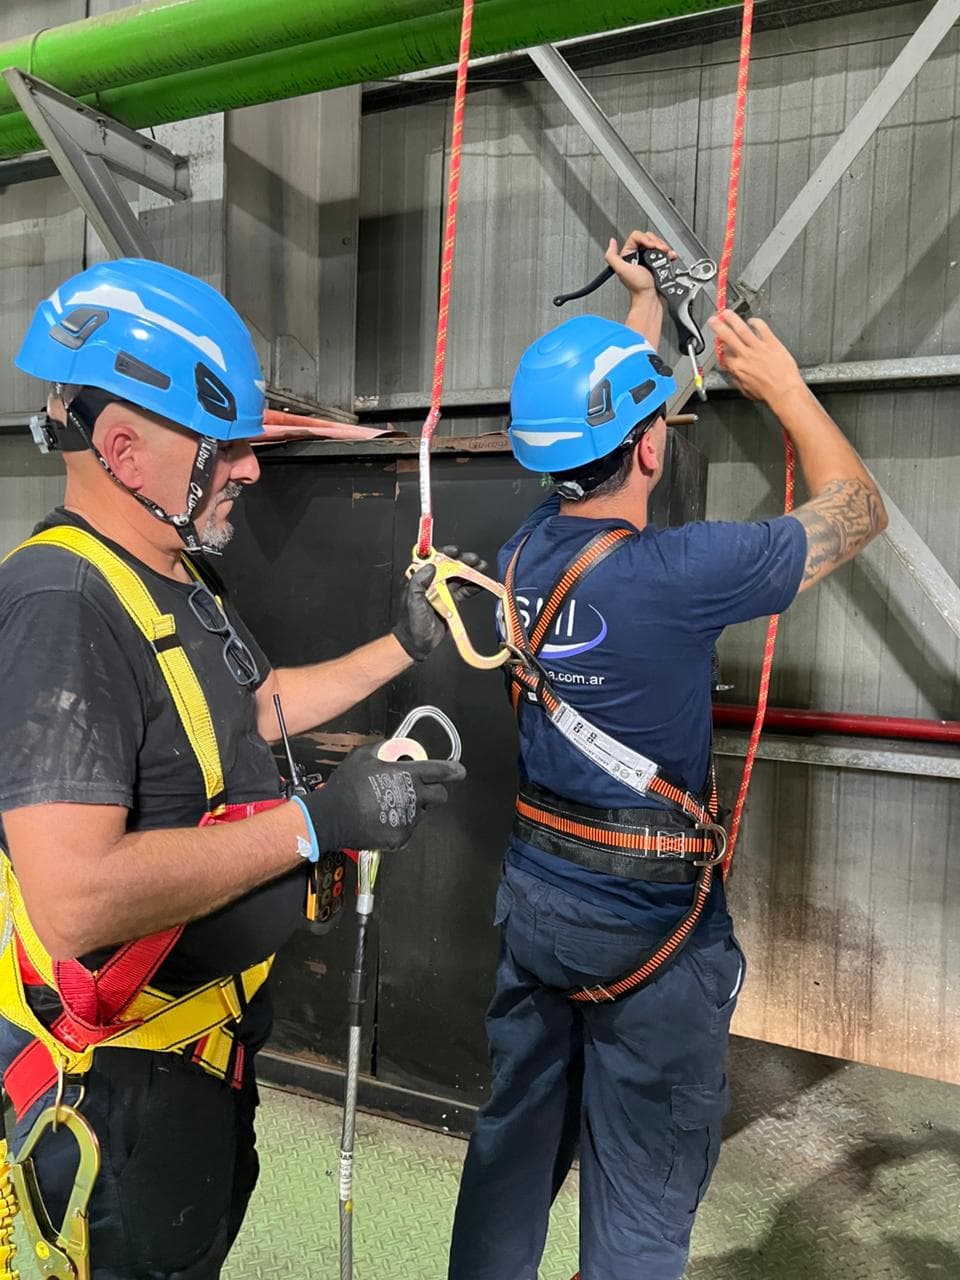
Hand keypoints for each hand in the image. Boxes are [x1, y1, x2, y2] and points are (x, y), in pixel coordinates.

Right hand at [300, 744, 465, 852]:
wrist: (331, 817)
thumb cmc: (347, 784)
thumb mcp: (363, 756)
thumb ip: (384, 748)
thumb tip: (394, 746)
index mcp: (407, 775)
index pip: (441, 771)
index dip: (453, 770)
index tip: (459, 772)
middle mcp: (414, 798)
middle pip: (440, 796)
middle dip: (434, 791)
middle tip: (418, 790)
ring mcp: (409, 820)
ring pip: (422, 813)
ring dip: (413, 808)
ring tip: (389, 805)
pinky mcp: (400, 837)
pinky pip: (408, 829)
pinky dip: (400, 824)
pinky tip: (381, 819)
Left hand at [393, 545, 488, 660]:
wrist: (417, 643)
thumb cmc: (411, 624)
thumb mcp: (413, 602)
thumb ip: (419, 583)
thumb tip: (431, 566)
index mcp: (420, 579)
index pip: (433, 561)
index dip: (445, 554)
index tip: (455, 552)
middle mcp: (432, 583)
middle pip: (449, 567)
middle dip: (463, 561)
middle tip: (474, 559)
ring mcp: (442, 591)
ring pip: (459, 577)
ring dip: (471, 572)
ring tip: (482, 567)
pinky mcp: (451, 601)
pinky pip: (464, 591)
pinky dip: (473, 586)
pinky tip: (482, 583)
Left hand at [604, 230, 676, 300]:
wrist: (651, 298)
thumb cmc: (638, 287)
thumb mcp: (621, 270)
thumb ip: (612, 256)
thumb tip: (612, 242)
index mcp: (628, 255)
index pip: (637, 236)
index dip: (645, 239)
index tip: (651, 247)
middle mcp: (638, 256)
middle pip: (649, 238)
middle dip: (656, 243)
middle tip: (660, 250)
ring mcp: (649, 259)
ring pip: (657, 243)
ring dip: (663, 247)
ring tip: (665, 254)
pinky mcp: (658, 263)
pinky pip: (664, 252)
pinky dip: (669, 253)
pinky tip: (670, 256)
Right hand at [708, 310, 805, 410]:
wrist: (784, 391)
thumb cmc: (768, 393)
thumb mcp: (746, 391)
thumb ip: (737, 380)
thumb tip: (733, 375)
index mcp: (738, 368)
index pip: (724, 355)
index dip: (721, 350)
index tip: (720, 347)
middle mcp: (745, 355)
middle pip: (727, 337)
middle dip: (718, 327)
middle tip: (714, 320)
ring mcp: (758, 347)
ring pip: (742, 329)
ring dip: (732, 319)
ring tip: (727, 313)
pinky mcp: (771, 343)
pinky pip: (762, 328)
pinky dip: (756, 322)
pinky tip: (752, 320)